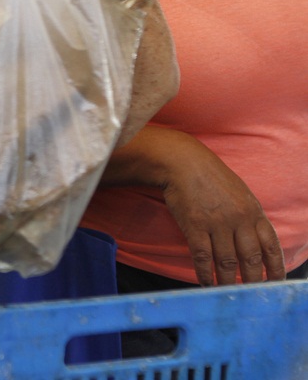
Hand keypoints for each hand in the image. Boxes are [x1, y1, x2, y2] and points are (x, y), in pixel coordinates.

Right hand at [155, 130, 285, 285]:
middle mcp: (239, 219)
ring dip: (227, 281)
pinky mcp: (195, 226)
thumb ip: (250, 217)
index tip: (275, 284)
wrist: (184, 163)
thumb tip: (256, 241)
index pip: (271, 246)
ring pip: (227, 261)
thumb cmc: (211, 178)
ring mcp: (217, 223)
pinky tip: (206, 282)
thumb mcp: (240, 194)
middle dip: (252, 280)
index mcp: (254, 211)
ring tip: (227, 293)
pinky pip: (202, 256)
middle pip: (250, 258)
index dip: (275, 268)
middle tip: (250, 295)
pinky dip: (205, 273)